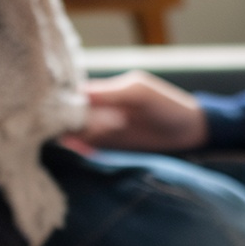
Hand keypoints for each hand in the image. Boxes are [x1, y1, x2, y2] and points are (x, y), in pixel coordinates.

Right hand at [69, 71, 207, 152]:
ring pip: (78, 134)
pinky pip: (90, 150)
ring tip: (71, 145)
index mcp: (104, 91)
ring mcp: (105, 131)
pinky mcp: (112, 149)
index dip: (62, 102)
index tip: (53, 112)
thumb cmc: (168, 106)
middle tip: (67, 132)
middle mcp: (100, 110)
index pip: (74, 94)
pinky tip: (78, 153)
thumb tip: (78, 95)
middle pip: (71, 116)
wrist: (191, 133)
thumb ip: (110, 94)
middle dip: (66, 123)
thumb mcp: (139, 94)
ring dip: (72, 139)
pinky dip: (82, 151)